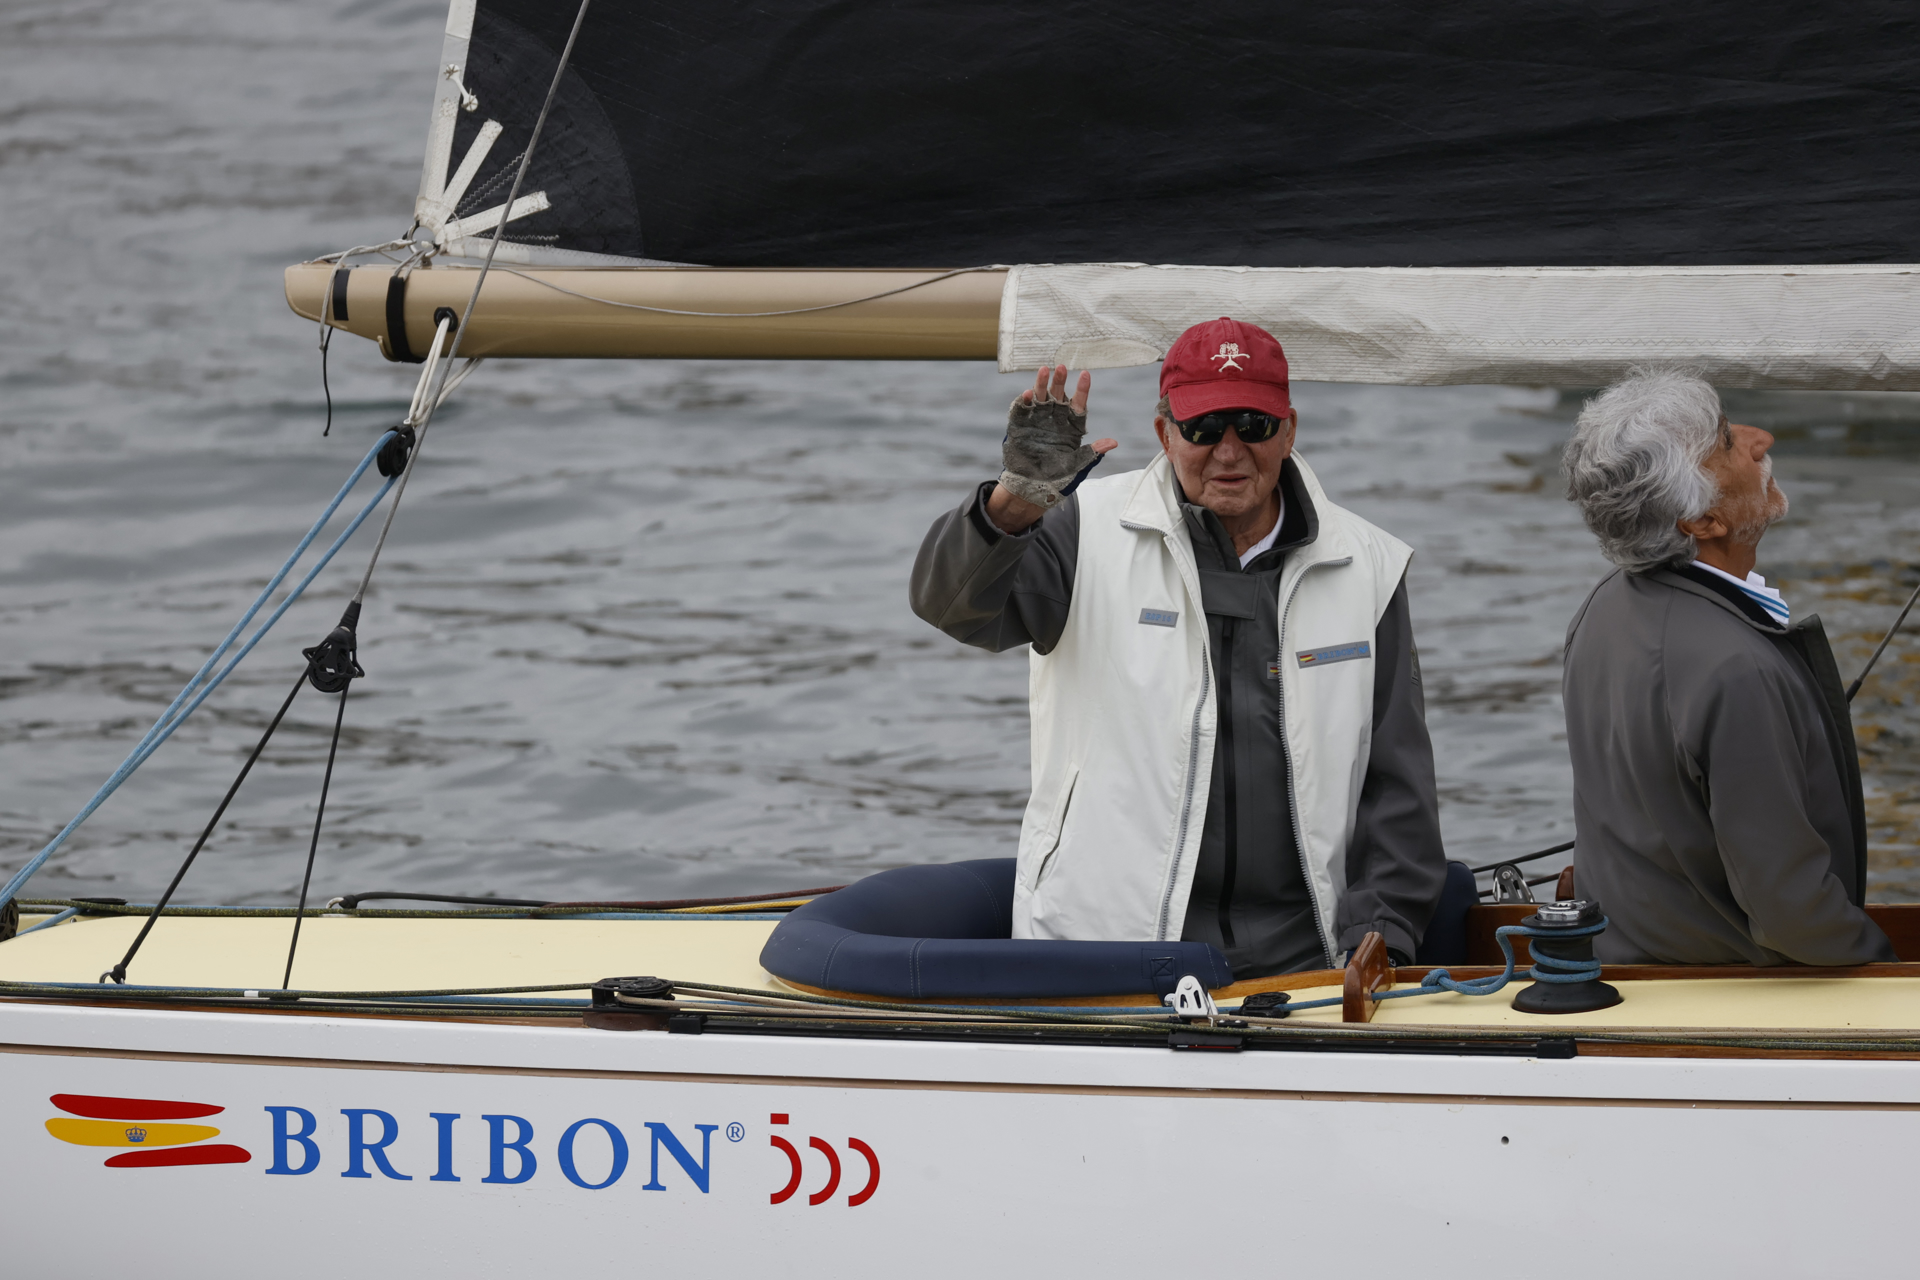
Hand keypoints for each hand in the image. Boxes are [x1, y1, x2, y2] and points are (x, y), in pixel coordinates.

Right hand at [987, 365, 1118, 533]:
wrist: (1032, 488)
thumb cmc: (1058, 478)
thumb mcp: (1078, 465)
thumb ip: (1092, 452)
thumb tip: (1113, 443)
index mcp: (1071, 426)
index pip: (1078, 403)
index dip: (1082, 389)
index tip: (1086, 375)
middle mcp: (1054, 419)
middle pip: (1058, 395)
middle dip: (1060, 380)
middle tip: (1062, 367)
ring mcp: (1036, 421)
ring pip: (1040, 397)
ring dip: (1041, 384)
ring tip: (1044, 370)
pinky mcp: (1020, 426)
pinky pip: (1021, 410)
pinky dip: (1023, 401)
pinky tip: (1027, 394)